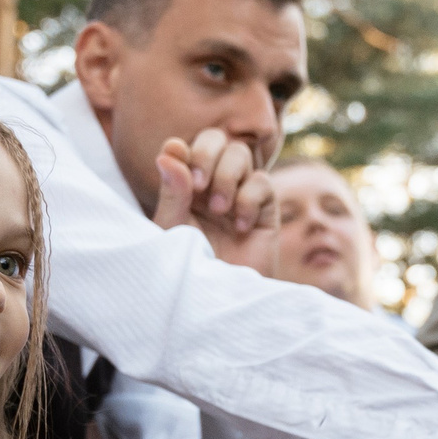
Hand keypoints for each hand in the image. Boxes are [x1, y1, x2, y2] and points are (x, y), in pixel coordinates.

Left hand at [154, 131, 279, 262]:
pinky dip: (249, 199)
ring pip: (241, 153)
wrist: (219, 299)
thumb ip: (172, 189)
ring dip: (227, 177)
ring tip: (219, 210)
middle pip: (218, 139)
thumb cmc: (189, 267)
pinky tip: (240, 227)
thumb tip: (171, 148)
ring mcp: (241, 195)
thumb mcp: (171, 227)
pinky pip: (262, 183)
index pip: (189, 146)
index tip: (180, 169)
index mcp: (186, 186)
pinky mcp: (266, 211)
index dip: (186, 149)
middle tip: (198, 186)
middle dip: (207, 155)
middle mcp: (214, 185)